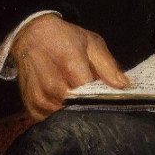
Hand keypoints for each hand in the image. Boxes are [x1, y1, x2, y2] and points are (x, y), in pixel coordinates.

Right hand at [10, 14, 129, 118]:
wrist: (31, 35)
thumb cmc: (65, 38)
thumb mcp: (92, 43)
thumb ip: (108, 66)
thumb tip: (124, 86)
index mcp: (70, 62)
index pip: (90, 93)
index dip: (102, 98)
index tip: (110, 98)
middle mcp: (52, 82)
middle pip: (77, 107)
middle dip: (89, 106)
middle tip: (94, 99)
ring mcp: (38, 95)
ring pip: (64, 116)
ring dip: (74, 111)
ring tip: (78, 97)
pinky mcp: (30, 104)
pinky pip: (50, 120)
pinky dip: (59, 114)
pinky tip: (64, 101)